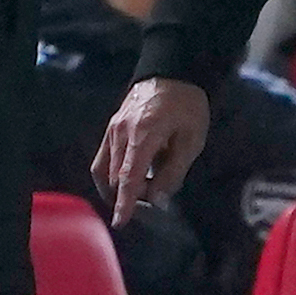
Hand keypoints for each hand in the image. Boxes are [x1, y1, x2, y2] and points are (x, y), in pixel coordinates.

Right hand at [96, 77, 210, 213]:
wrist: (173, 72)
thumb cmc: (187, 107)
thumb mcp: (191, 140)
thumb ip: (174, 171)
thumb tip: (157, 199)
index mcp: (143, 135)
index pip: (128, 176)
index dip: (124, 202)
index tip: (120, 222)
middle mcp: (121, 132)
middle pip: (116, 177)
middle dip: (131, 195)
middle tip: (154, 199)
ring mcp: (112, 129)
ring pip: (105, 169)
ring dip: (119, 187)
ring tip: (139, 192)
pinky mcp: (111, 127)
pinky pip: (103, 158)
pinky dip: (112, 174)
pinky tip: (127, 179)